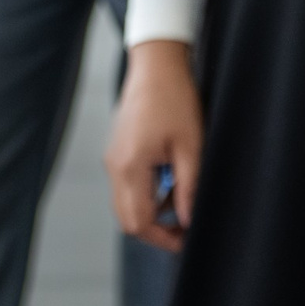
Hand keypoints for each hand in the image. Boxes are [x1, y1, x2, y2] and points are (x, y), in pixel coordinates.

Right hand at [105, 39, 202, 252]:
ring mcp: (113, 159)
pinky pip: (127, 185)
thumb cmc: (175, 100)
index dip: (164, 238)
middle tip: (185, 225)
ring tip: (180, 196)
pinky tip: (169, 178)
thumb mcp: (191, 146)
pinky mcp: (117, 151)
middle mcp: (115, 166)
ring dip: (151, 210)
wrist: (156, 66)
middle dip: (156, 229)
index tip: (187, 239)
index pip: (139, 223)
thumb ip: (188, 188)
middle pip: (127, 219)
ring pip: (125, 204)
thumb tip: (187, 221)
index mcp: (131, 167)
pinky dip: (146, 192)